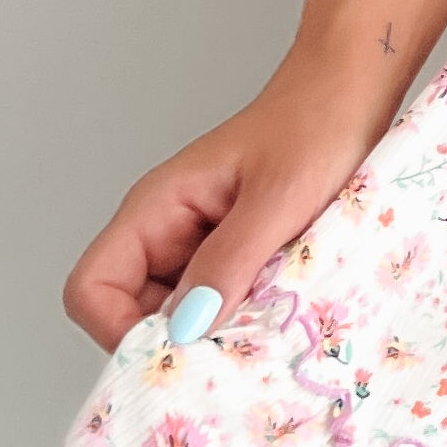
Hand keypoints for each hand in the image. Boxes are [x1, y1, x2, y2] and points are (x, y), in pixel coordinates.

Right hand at [61, 55, 394, 350]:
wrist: (355, 94)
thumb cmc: (315, 126)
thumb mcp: (276, 200)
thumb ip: (228, 263)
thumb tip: (184, 330)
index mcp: (155, 209)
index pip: (91, 289)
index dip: (119, 331)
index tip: (179, 352)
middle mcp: (167, 232)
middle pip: (131, 315)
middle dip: (177, 341)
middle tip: (236, 348)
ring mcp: (201, 247)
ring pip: (181, 317)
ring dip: (217, 332)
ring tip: (268, 324)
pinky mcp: (237, 257)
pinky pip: (222, 305)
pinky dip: (245, 319)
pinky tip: (283, 311)